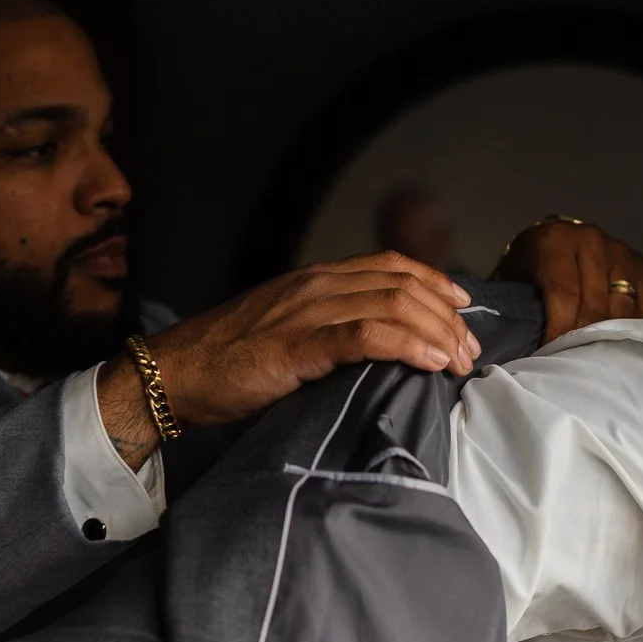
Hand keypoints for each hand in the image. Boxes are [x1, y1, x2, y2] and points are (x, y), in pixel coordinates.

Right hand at [96, 253, 478, 463]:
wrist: (175, 374)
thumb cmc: (226, 362)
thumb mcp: (284, 332)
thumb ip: (325, 330)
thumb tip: (371, 349)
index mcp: (314, 280)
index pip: (390, 267)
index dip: (434, 284)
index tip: (462, 309)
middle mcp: (316, 286)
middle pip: (402, 286)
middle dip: (446, 318)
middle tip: (468, 352)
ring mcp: (307, 312)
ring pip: (393, 307)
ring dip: (435, 334)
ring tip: (456, 362)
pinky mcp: (298, 345)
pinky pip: (364, 337)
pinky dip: (405, 346)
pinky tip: (428, 362)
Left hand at [493, 218, 642, 342]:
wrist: (550, 240)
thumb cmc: (529, 267)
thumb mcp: (514, 279)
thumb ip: (521, 306)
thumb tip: (529, 349)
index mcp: (555, 241)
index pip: (565, 294)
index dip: (561, 329)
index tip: (553, 354)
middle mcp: (591, 241)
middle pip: (596, 304)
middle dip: (583, 336)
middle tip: (572, 358)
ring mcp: (620, 251)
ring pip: (623, 307)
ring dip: (608, 334)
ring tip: (593, 352)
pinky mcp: (640, 264)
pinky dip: (633, 325)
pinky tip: (618, 339)